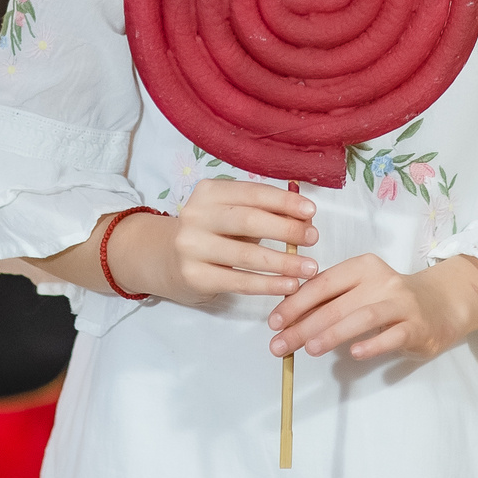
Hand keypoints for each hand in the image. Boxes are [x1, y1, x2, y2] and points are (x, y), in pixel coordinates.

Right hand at [111, 180, 317, 305]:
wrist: (164, 259)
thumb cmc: (210, 232)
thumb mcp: (230, 214)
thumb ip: (263, 213)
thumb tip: (306, 220)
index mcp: (209, 192)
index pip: (252, 193)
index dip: (283, 202)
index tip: (311, 211)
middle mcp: (196, 215)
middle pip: (248, 221)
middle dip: (286, 230)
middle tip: (314, 238)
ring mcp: (192, 247)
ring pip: (246, 256)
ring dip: (283, 263)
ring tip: (310, 268)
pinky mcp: (195, 277)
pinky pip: (239, 282)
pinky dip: (268, 285)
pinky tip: (290, 286)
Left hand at [266, 253, 477, 361]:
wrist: (442, 303)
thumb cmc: (390, 299)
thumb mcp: (362, 290)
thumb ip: (332, 301)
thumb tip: (288, 320)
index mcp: (362, 267)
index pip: (323, 283)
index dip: (296, 302)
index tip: (273, 321)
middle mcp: (381, 281)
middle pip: (337, 304)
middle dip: (304, 325)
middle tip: (280, 345)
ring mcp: (401, 303)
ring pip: (363, 317)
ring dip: (333, 333)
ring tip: (309, 348)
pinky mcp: (416, 326)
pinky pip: (391, 335)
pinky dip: (372, 344)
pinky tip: (353, 354)